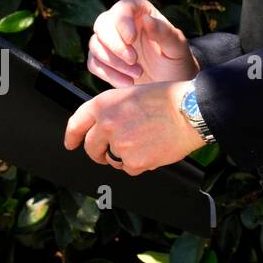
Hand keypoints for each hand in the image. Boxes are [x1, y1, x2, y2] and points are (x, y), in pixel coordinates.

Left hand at [64, 81, 206, 176]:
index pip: (77, 123)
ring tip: (146, 142)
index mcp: (105, 104)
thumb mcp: (134, 94)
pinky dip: (140, 163)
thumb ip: (114, 110)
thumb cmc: (169, 99)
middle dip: (98, 152)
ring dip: (124, 156)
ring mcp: (119, 145)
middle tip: (109, 152)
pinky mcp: (134, 162)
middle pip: (91, 147)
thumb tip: (103, 129)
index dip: (72, 136)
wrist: (192, 111)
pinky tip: (154, 148)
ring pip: (113, 159)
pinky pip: (130, 168)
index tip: (71, 143)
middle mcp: (107, 124)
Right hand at [88, 0, 198, 87]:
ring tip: (137, 74)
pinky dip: (108, 74)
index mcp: (143, 14)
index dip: (123, 20)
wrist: (170, 86)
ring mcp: (111, 43)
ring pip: (95, 44)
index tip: (131, 39)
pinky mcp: (104, 62)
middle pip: (102, 23)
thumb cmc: (177, 63)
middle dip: (115, 44)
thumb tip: (146, 18)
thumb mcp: (177, 48)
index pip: (125, 6)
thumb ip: (164, 33)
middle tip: (133, 60)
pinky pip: (93, 64)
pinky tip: (128, 83)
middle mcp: (123, 25)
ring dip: (113, 61)